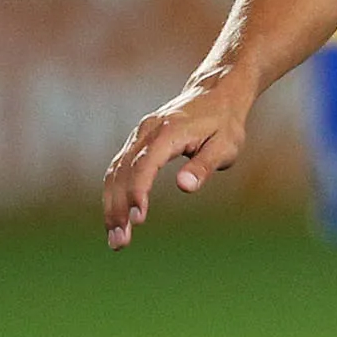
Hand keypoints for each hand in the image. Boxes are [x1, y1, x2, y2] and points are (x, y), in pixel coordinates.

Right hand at [102, 74, 253, 249]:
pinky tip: (115, 219)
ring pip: (115, 172)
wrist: (215, 95)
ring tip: (115, 240)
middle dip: (118, 208)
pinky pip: (118, 169)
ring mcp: (138, 136)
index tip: (137, 219)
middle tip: (120, 242)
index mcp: (168, 132)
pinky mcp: (136, 142)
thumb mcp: (225, 146)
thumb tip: (184, 186)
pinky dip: (114, 195)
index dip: (138, 192)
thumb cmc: (224, 124)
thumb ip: (204, 166)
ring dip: (111, 206)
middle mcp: (146, 132)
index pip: (145, 165)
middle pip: (123, 172)